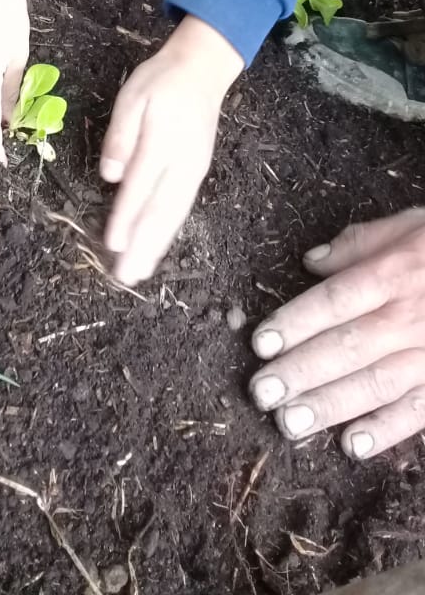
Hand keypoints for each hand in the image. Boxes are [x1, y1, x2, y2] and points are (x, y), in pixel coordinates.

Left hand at [100, 16, 243, 285]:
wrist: (203, 69)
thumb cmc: (161, 81)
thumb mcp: (133, 97)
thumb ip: (121, 135)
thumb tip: (110, 175)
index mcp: (164, 142)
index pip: (140, 186)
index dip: (126, 217)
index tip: (112, 244)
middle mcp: (183, 163)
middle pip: (160, 210)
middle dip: (142, 245)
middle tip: (126, 276)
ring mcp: (193, 171)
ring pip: (173, 214)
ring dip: (155, 246)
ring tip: (139, 272)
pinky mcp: (197, 173)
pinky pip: (180, 208)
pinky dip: (167, 232)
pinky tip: (156, 247)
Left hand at [250, 209, 424, 457]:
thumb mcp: (411, 224)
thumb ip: (361, 242)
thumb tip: (312, 261)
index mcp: (395, 273)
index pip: (335, 301)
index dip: (295, 322)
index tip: (260, 342)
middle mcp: (410, 317)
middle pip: (347, 347)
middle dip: (300, 372)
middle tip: (260, 392)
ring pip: (375, 384)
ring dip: (330, 406)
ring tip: (289, 424)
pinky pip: (418, 411)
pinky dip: (387, 431)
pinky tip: (353, 446)